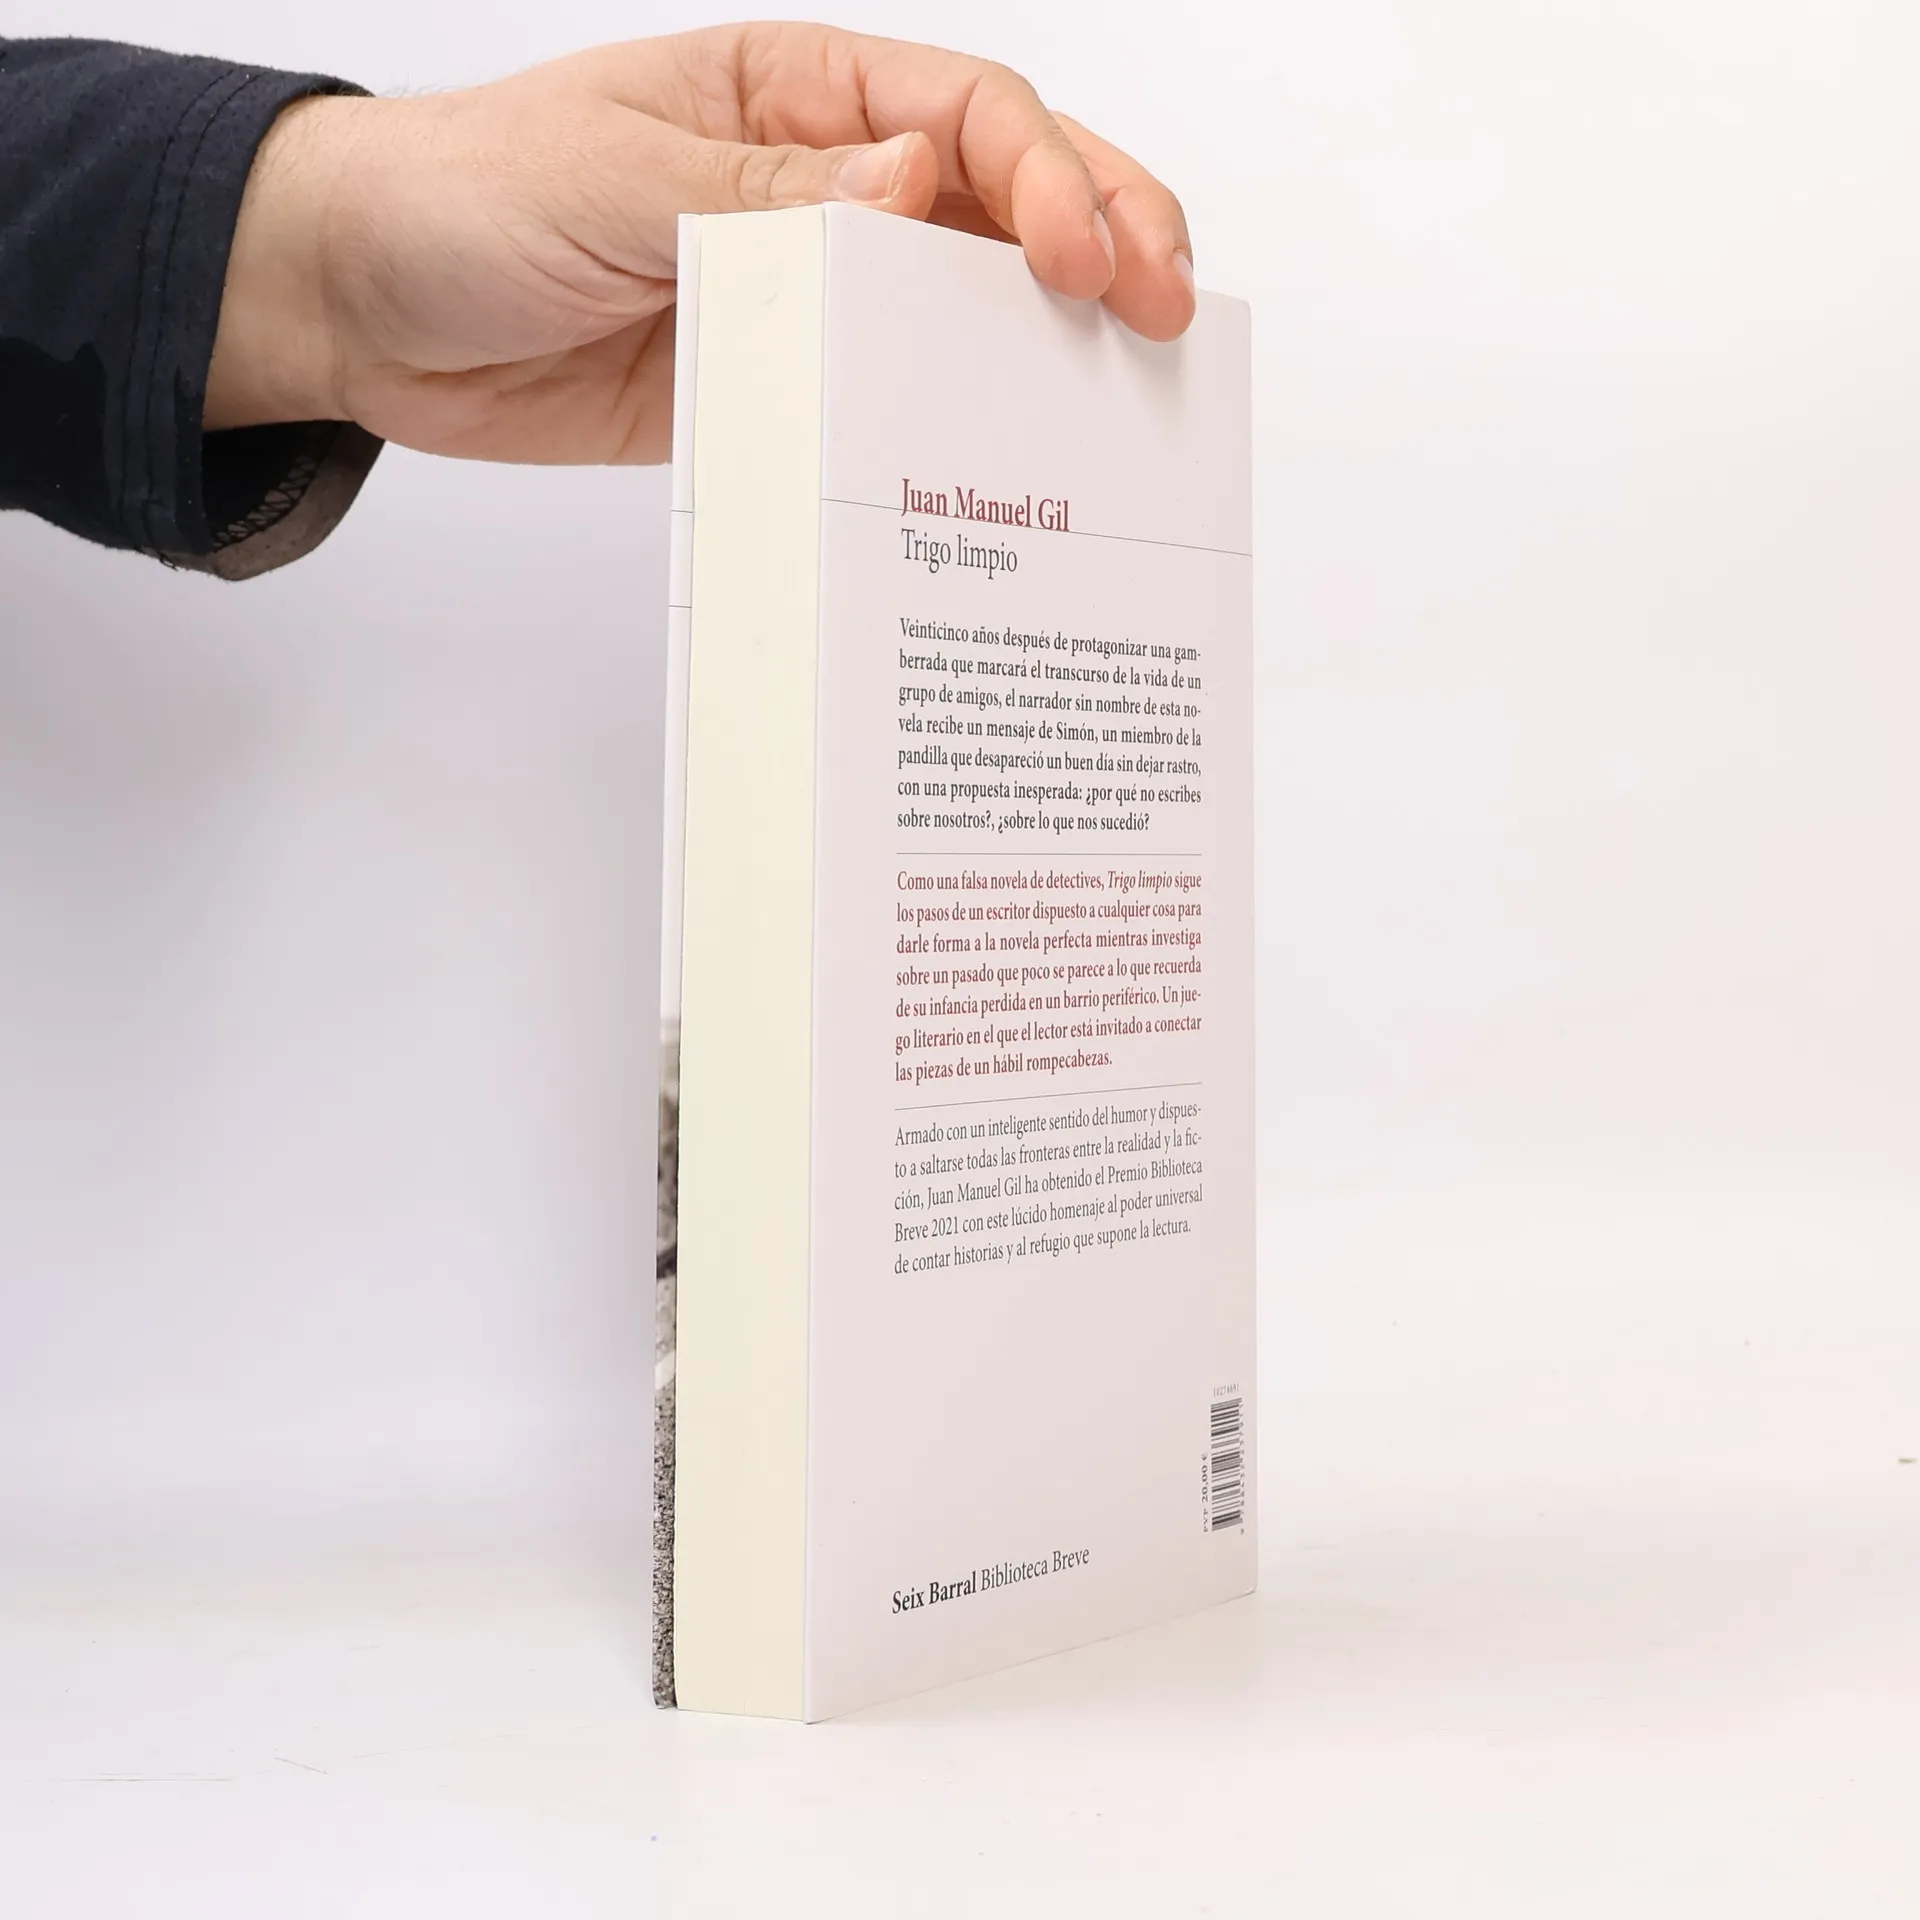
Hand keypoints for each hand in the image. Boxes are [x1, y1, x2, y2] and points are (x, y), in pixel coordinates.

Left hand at [207, 24, 1195, 462]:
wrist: (367, 311)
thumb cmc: (468, 198)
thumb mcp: (615, 177)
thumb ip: (766, 193)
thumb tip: (918, 187)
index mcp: (798, 96)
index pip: (970, 116)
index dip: (1051, 178)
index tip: (1083, 259)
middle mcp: (826, 184)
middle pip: (1006, 201)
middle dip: (1104, 242)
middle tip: (1169, 313)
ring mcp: (810, 290)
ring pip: (966, 305)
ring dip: (1050, 342)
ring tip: (1129, 390)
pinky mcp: (779, 383)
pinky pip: (885, 398)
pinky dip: (951, 425)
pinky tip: (1007, 459)